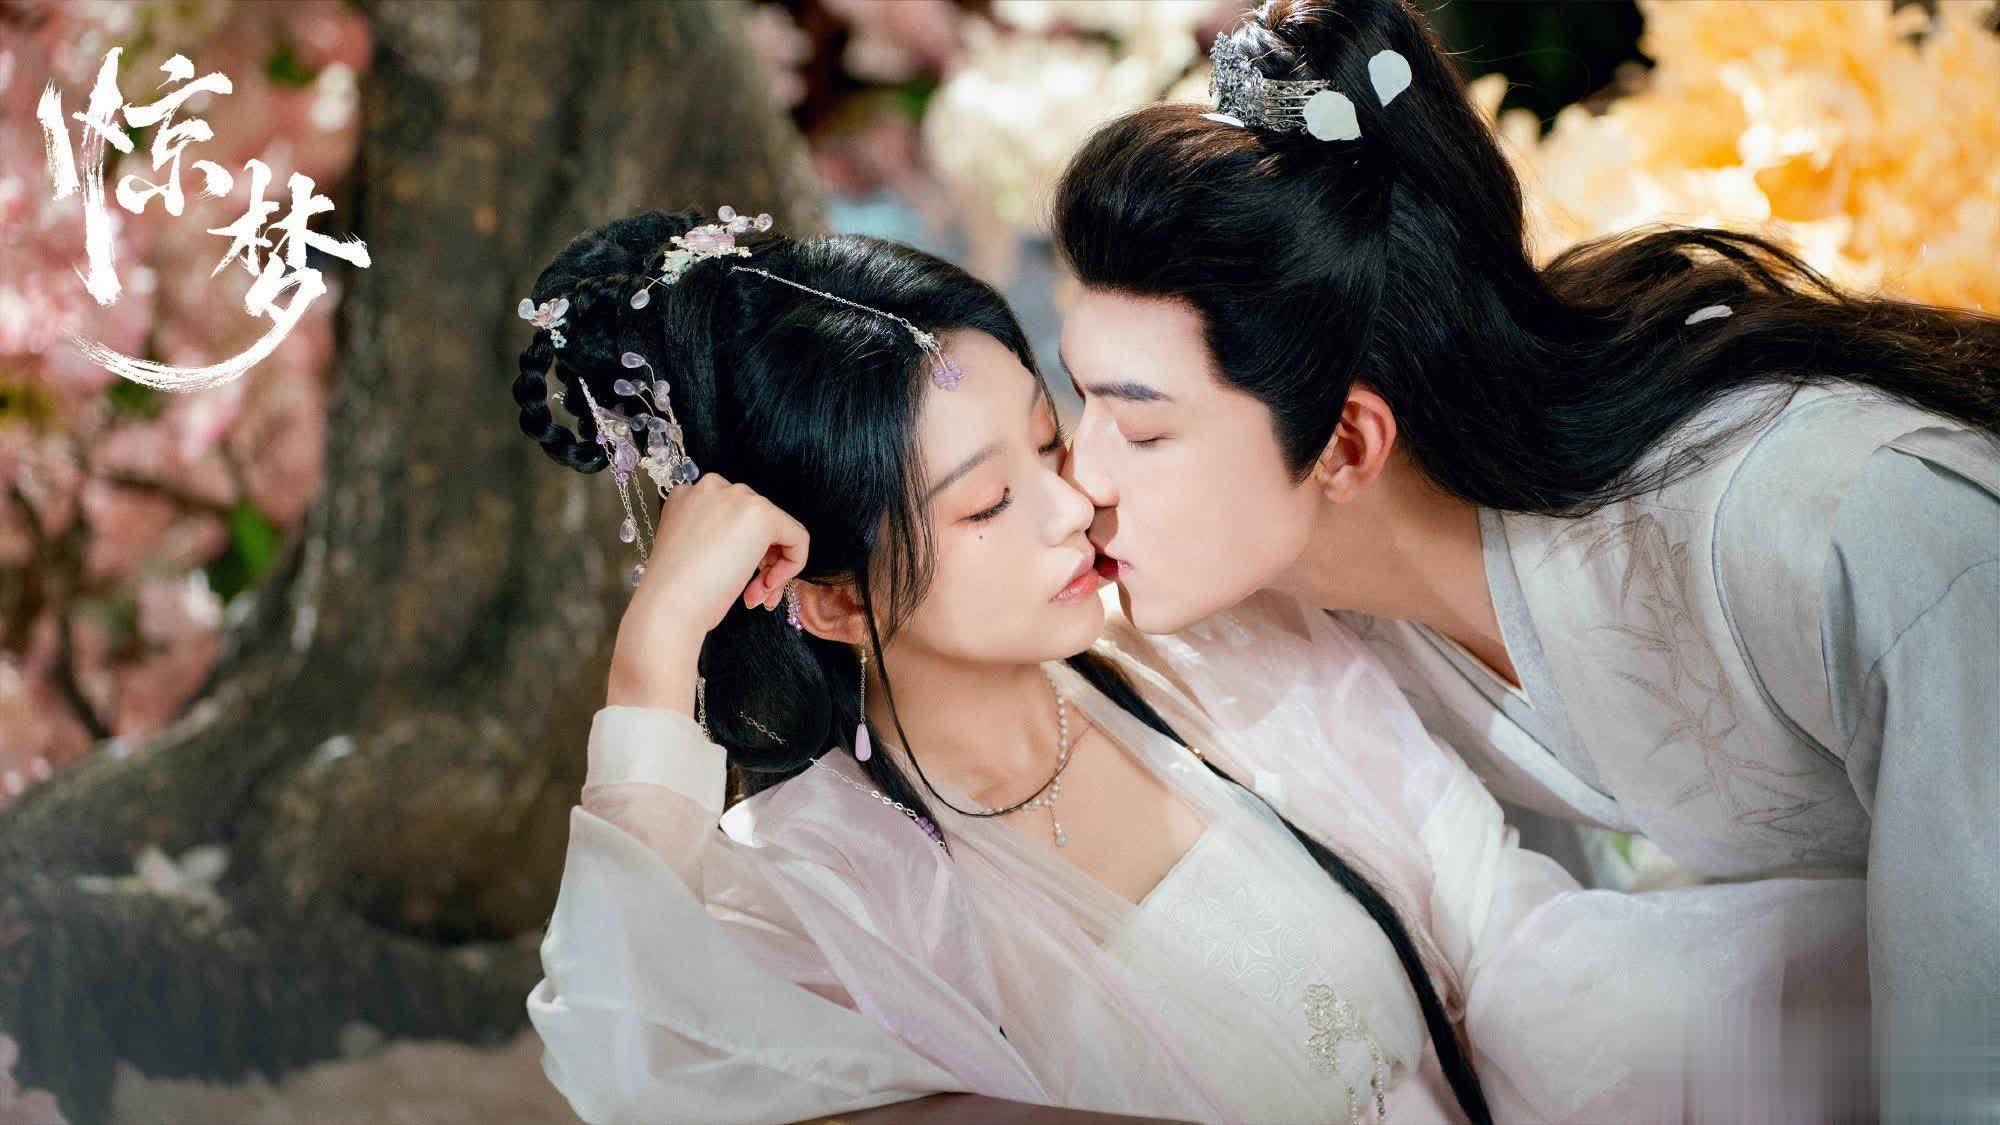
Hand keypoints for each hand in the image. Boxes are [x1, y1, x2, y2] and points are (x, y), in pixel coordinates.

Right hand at [606, 474, 808, 710]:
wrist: (668, 606)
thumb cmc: (676, 591)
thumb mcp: (694, 551)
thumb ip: (718, 538)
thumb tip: (752, 548)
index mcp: (687, 496)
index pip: (732, 518)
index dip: (739, 552)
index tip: (735, 580)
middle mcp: (711, 487)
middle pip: (756, 522)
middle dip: (760, 561)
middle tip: (753, 594)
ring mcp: (736, 497)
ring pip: (777, 529)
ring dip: (772, 568)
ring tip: (757, 597)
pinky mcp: (762, 514)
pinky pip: (797, 537)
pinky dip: (792, 564)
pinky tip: (768, 586)